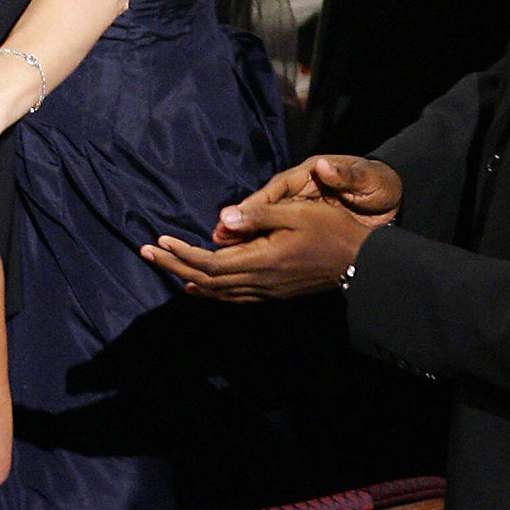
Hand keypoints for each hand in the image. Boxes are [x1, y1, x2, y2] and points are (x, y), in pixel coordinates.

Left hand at [142, 197, 379, 302]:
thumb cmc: (331, 231)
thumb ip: (258, 215)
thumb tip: (222, 219)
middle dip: (173, 265)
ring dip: (188, 278)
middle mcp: (260, 282)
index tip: (158, 239)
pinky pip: (233, 296)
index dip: (181, 253)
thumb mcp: (296, 213)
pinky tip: (200, 286)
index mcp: (262, 261)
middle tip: (146, 251)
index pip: (209, 263)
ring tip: (165, 266)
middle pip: (206, 279)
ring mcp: (267, 291)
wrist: (363, 264)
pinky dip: (210, 290)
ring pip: (218, 291)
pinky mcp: (274, 292)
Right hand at [213, 154, 401, 243]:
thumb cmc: (375, 183)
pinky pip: (275, 233)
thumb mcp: (364, 178)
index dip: (256, 203)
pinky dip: (260, 244)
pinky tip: (248, 258)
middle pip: (263, 206)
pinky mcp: (301, 222)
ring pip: (265, 221)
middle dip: (241, 220)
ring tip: (225, 247)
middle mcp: (296, 190)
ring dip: (244, 234)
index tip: (236, 215)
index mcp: (307, 176)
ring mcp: (297, 207)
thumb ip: (345, 175)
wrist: (390, 194)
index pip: (276, 189)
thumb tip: (322, 167)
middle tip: (220, 234)